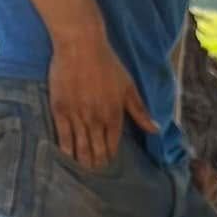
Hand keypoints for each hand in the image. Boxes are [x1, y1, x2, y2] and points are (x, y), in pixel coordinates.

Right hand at [48, 26, 156, 167]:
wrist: (80, 44)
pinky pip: (63, 137)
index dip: (110, 156)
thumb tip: (156, 130)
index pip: (113, 146)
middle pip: (97, 151)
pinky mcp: (60, 110)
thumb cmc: (107, 63)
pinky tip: (66, 159)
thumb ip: (140, 112)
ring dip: (83, 162)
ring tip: (83, 170)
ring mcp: (77, 117)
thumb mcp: (128, 87)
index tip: (108, 163)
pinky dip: (66, 150)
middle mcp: (96, 121)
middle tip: (95, 171)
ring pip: (81, 148)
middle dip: (97, 164)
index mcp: (114, 116)